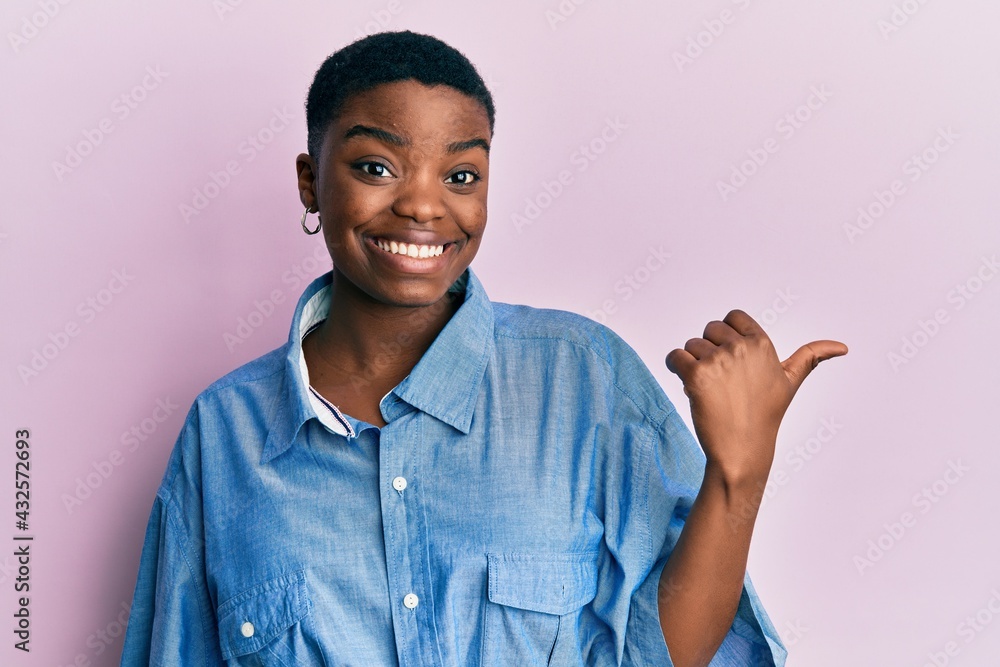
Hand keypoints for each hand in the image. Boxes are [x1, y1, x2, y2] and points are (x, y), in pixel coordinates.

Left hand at [664, 309, 846, 484]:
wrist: (742, 448)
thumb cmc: (765, 415)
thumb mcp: (791, 382)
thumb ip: (811, 357)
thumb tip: (842, 347)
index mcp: (762, 343)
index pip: (733, 317)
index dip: (727, 336)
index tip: (734, 361)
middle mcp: (741, 347)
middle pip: (709, 330)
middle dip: (710, 351)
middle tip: (723, 380)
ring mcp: (719, 360)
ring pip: (691, 345)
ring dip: (694, 364)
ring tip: (712, 389)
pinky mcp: (697, 374)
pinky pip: (675, 356)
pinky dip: (676, 368)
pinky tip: (691, 387)